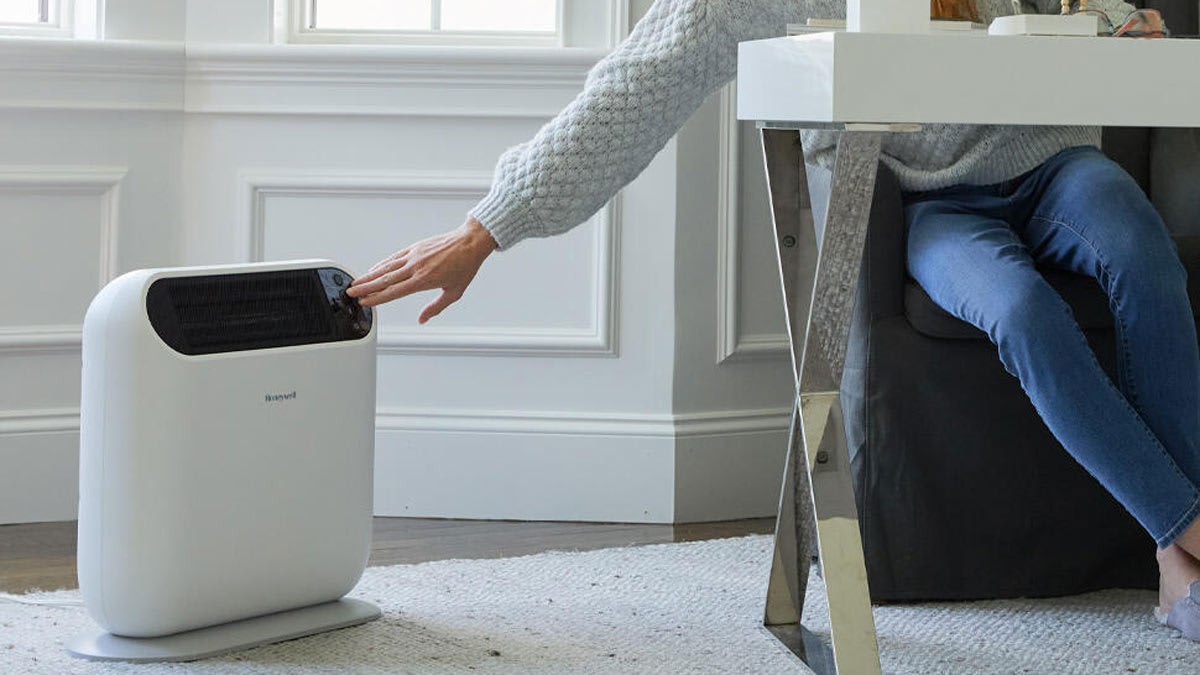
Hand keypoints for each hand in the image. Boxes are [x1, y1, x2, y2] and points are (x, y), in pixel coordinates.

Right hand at [346, 216, 497, 322]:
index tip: (364, 302)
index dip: (377, 298)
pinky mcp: (414, 248)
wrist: (469, 243)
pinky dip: (382, 263)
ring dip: (369, 275)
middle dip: (365, 287)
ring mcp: (413, 256)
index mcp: (423, 280)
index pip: (394, 291)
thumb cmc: (465, 267)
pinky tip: (374, 268)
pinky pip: (394, 257)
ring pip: (386, 267)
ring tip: (356, 282)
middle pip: (385, 279)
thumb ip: (436, 307)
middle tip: (350, 293)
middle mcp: (415, 267)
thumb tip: (422, 319)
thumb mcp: (454, 292)